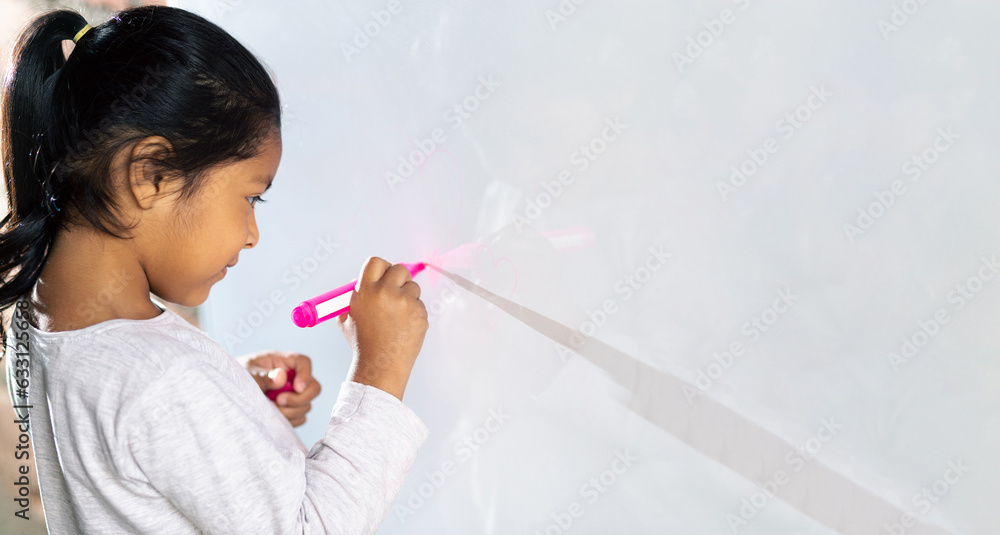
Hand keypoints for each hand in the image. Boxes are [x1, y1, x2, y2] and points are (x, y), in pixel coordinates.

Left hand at [239, 350, 321, 426]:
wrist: (230, 390)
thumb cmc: (238, 376)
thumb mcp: (248, 373)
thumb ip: (264, 376)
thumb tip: (282, 377)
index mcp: (282, 361)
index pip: (303, 362)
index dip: (305, 374)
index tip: (297, 388)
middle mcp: (292, 377)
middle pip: (313, 387)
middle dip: (299, 399)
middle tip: (278, 401)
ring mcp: (294, 394)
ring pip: (307, 405)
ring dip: (290, 411)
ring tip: (269, 408)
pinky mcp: (291, 409)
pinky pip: (300, 418)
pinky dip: (289, 420)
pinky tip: (273, 416)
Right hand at [336, 257, 428, 400]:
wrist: (380, 365)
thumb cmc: (363, 343)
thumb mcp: (347, 318)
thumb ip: (354, 297)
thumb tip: (360, 282)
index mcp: (366, 290)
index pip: (376, 262)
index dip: (380, 268)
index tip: (383, 276)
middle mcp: (386, 292)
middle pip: (399, 269)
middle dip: (398, 279)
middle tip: (394, 292)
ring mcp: (405, 303)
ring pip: (412, 287)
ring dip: (407, 296)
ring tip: (396, 316)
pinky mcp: (420, 313)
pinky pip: (419, 304)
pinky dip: (414, 312)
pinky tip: (404, 327)